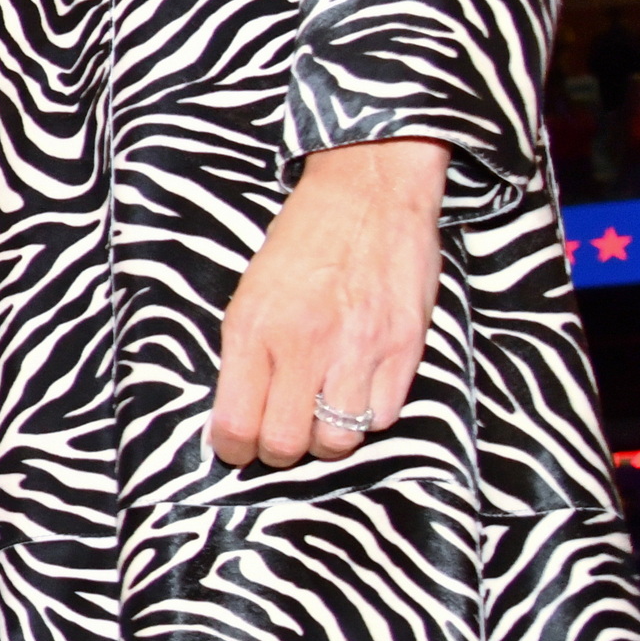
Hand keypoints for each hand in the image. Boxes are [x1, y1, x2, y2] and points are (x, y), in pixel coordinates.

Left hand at [210, 137, 442, 467]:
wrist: (369, 190)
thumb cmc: (304, 239)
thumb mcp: (251, 292)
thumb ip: (247, 355)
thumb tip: (240, 416)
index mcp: (255, 329)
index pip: (236, 425)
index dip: (233, 448)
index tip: (238, 445)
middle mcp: (305, 344)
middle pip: (287, 444)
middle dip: (279, 451)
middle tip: (281, 435)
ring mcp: (359, 349)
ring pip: (339, 441)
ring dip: (326, 438)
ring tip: (320, 415)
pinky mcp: (405, 348)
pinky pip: (383, 416)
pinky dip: (368, 415)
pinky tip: (357, 390)